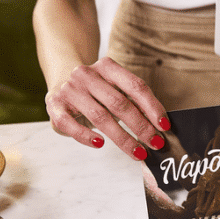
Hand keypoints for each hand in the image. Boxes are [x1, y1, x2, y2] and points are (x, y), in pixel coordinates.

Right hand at [44, 57, 170, 160]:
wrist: (60, 79)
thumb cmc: (96, 89)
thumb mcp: (114, 87)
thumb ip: (132, 100)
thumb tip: (159, 124)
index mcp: (107, 66)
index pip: (136, 86)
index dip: (152, 107)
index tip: (164, 126)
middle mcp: (87, 75)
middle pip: (120, 103)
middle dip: (141, 126)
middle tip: (155, 143)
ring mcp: (69, 90)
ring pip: (100, 117)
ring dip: (123, 138)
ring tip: (138, 152)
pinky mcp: (54, 105)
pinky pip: (71, 125)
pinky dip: (86, 136)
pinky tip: (100, 144)